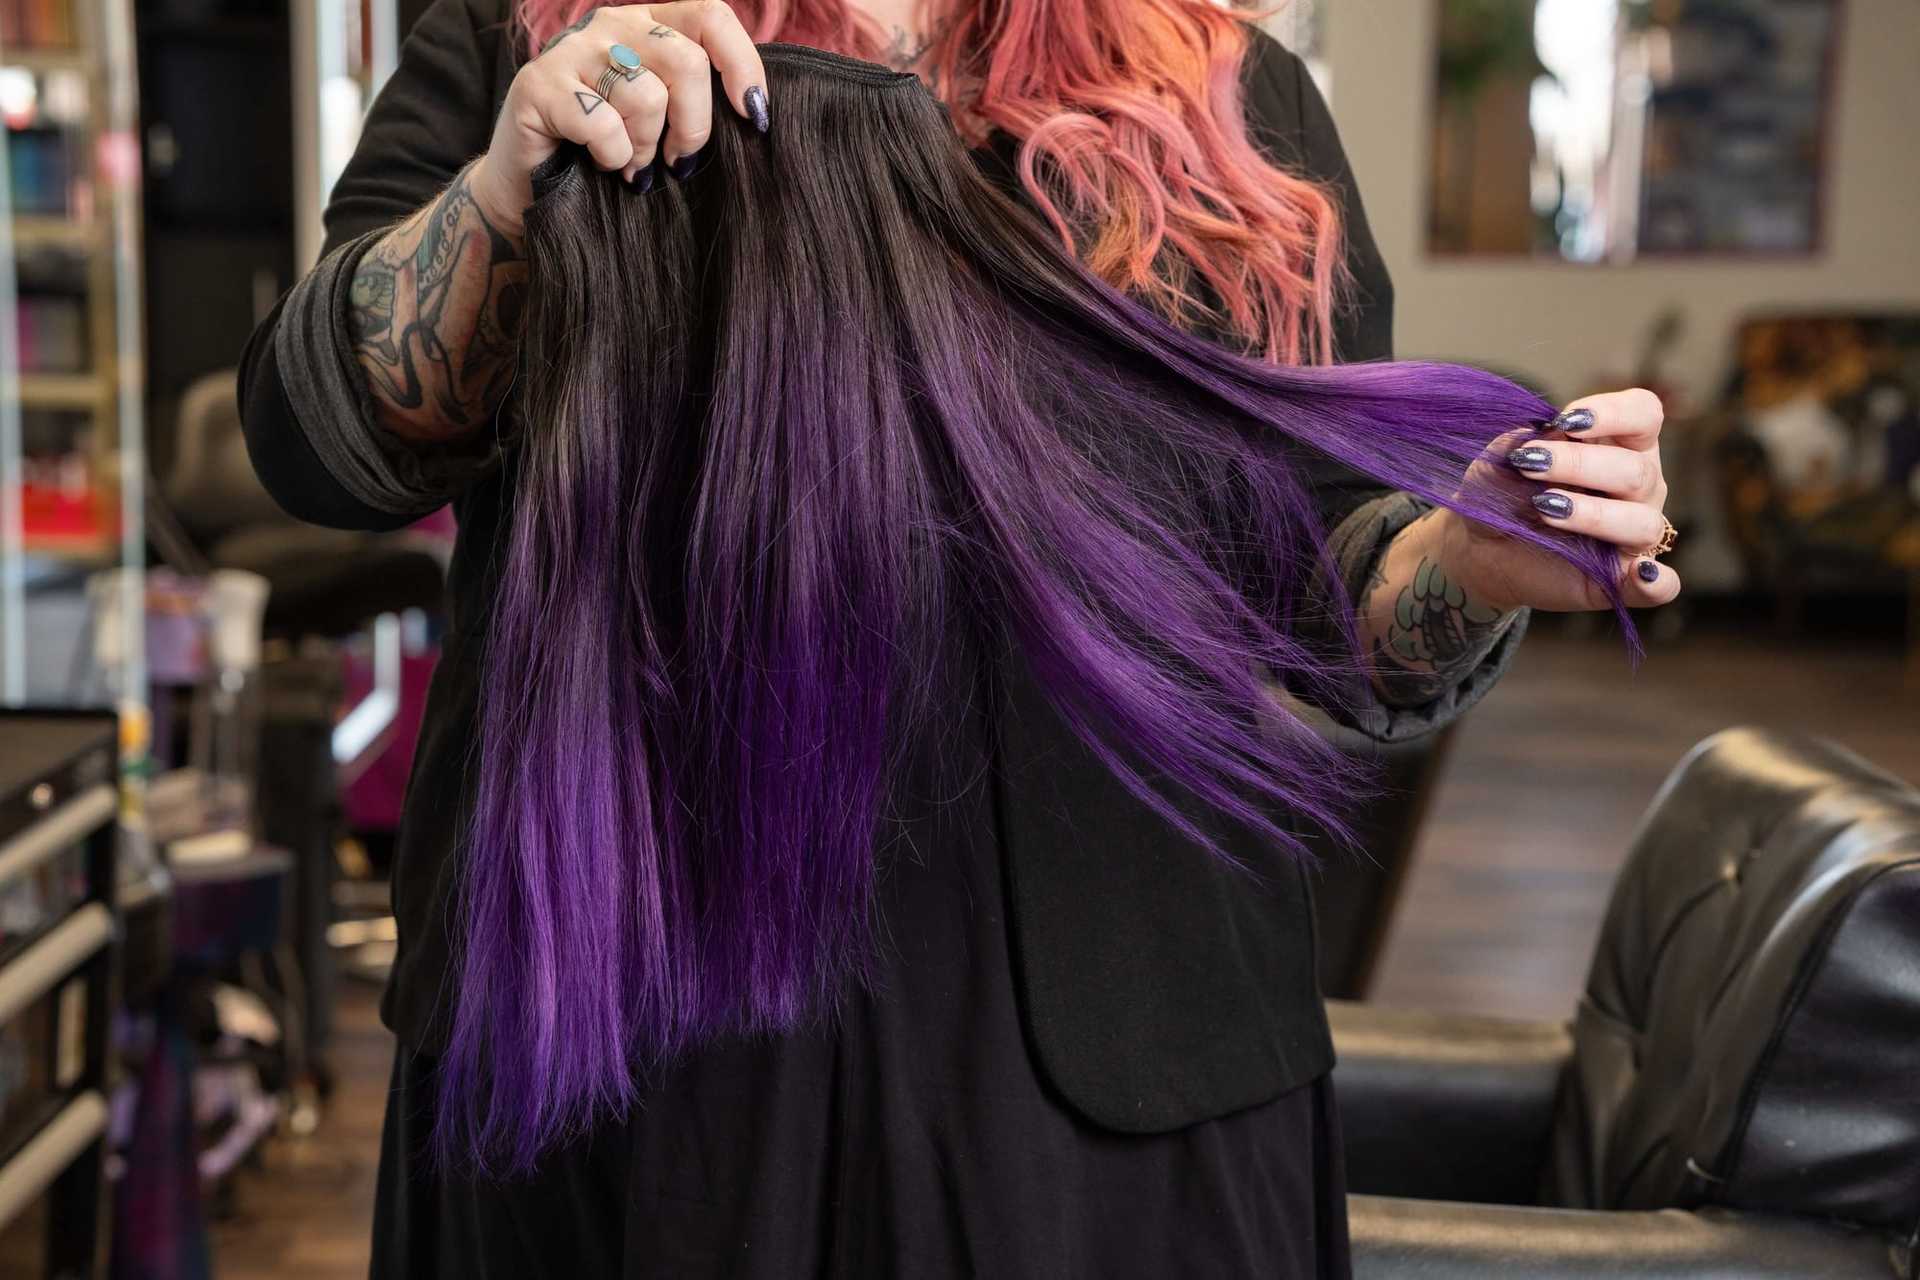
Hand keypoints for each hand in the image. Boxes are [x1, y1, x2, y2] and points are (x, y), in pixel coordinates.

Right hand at [467, 1, 769, 235]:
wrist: (532, 179)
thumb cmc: (610, 148)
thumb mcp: (663, 114)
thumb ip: (696, 97)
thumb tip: (754, 113)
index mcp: (649, 22)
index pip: (711, 16)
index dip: (742, 64)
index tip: (754, 115)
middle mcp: (612, 24)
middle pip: (686, 61)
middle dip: (694, 125)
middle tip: (679, 160)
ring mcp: (572, 49)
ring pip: (646, 97)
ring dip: (645, 147)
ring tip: (631, 162)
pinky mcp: (538, 84)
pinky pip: (602, 124)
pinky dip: (612, 156)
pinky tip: (601, 162)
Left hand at [1435, 387, 1681, 613]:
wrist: (1481, 544)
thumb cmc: (1502, 491)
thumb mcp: (1500, 461)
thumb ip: (1521, 445)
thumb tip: (1545, 438)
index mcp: (1620, 444)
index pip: (1643, 414)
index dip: (1613, 413)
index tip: (1565, 421)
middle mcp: (1639, 486)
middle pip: (1636, 471)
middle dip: (1580, 465)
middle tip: (1530, 465)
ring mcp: (1633, 533)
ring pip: (1642, 522)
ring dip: (1593, 514)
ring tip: (1544, 508)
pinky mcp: (1621, 579)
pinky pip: (1659, 587)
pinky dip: (1657, 583)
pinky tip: (1641, 574)